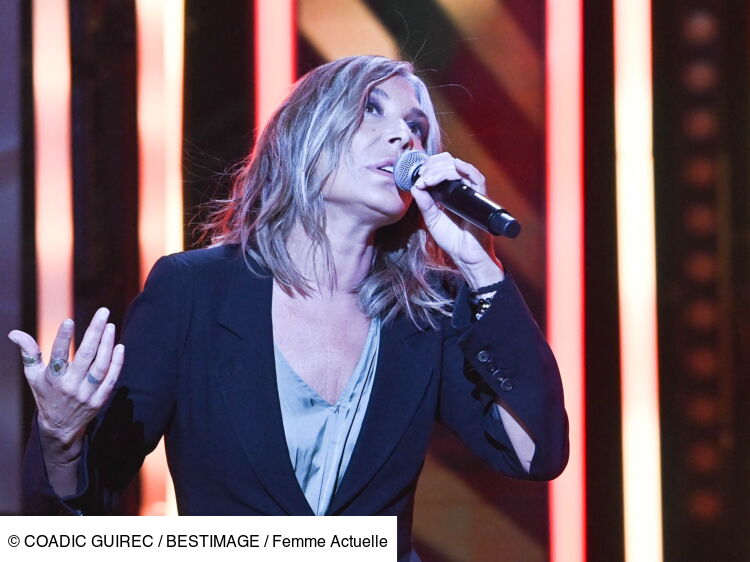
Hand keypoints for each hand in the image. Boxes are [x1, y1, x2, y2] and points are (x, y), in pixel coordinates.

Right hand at [8, 308, 123, 458]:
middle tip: (104, 311)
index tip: (69, 320)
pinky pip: (111, 379)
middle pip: (85, 356)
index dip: (63, 338)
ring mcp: (86, 393)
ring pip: (101, 366)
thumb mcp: (34, 376)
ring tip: (110, 325)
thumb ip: (29, 353)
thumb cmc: (46, 395)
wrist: (60, 428)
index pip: (58, 355)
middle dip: (95, 332)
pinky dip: (117, 363)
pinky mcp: (99, 400)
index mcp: (52, 378)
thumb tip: (14, 333)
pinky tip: (120, 346)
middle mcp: (70, 386)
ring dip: (107, 344)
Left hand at [410, 152, 503, 286]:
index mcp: (450, 193)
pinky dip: (467, 169)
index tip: (419, 173)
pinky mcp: (480, 199)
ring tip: (430, 178)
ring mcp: (471, 193)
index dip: (430, 166)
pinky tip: (455, 165)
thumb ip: (424, 203)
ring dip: (442, 169)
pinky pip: (477, 179)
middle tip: (423, 175)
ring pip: (459, 169)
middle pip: (449, 165)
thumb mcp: (432, 219)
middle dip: (433, 166)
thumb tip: (415, 185)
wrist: (465, 255)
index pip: (442, 169)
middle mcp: (461, 189)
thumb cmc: (452, 239)